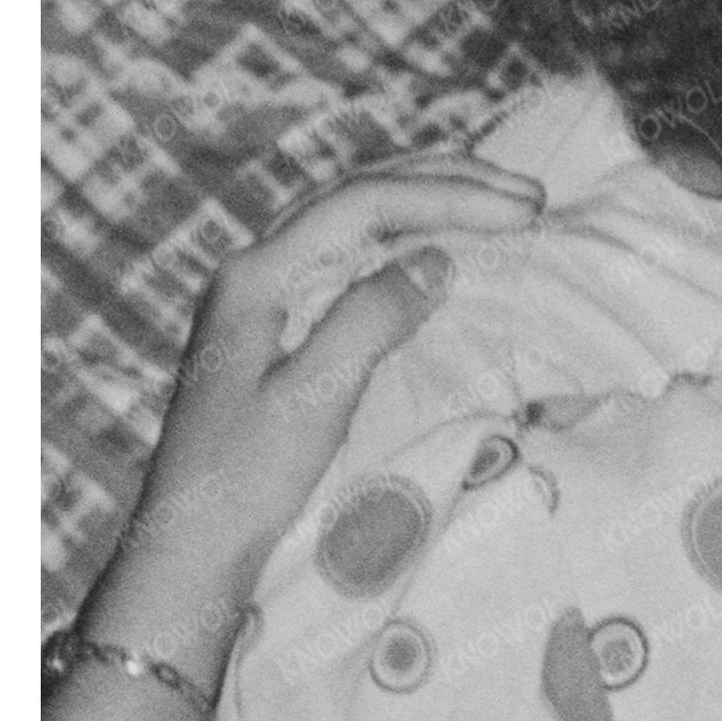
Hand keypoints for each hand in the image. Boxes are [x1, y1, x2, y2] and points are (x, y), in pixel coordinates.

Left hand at [99, 156, 539, 663]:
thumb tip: (436, 260)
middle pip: (356, 195)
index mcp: (258, 275)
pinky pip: (349, 256)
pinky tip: (438, 249)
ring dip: (425, 202)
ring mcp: (264, 295)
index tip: (525, 211)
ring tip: (496, 203)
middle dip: (444, 182)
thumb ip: (371, 319)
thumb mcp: (315, 397)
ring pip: (352, 220)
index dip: (448, 197)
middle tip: (528, 193)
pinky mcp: (278, 325)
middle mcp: (257, 269)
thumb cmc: (247, 476)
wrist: (193, 539)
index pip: (363, 205)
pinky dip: (403, 238)